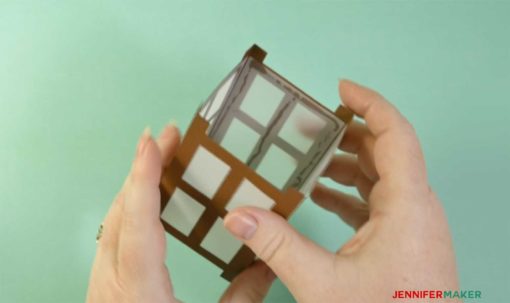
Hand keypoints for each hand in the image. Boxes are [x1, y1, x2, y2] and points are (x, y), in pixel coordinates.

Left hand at [86, 125, 274, 302]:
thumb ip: (244, 296)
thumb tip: (271, 265)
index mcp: (138, 291)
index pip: (138, 223)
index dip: (145, 178)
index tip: (153, 141)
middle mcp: (110, 281)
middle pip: (121, 210)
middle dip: (144, 167)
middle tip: (170, 136)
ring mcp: (101, 283)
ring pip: (113, 219)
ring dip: (136, 184)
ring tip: (160, 157)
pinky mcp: (103, 286)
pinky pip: (112, 234)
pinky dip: (130, 207)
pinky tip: (146, 200)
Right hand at [224, 80, 459, 301]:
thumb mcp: (324, 284)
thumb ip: (277, 246)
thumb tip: (236, 216)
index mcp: (408, 205)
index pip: (395, 134)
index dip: (370, 104)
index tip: (340, 89)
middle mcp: (416, 208)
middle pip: (384, 152)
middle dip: (346, 134)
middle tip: (309, 127)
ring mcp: (412, 225)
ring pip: (380, 178)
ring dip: (346, 165)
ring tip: (307, 161)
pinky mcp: (404, 241)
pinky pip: (377, 203)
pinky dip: (349, 193)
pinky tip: (320, 195)